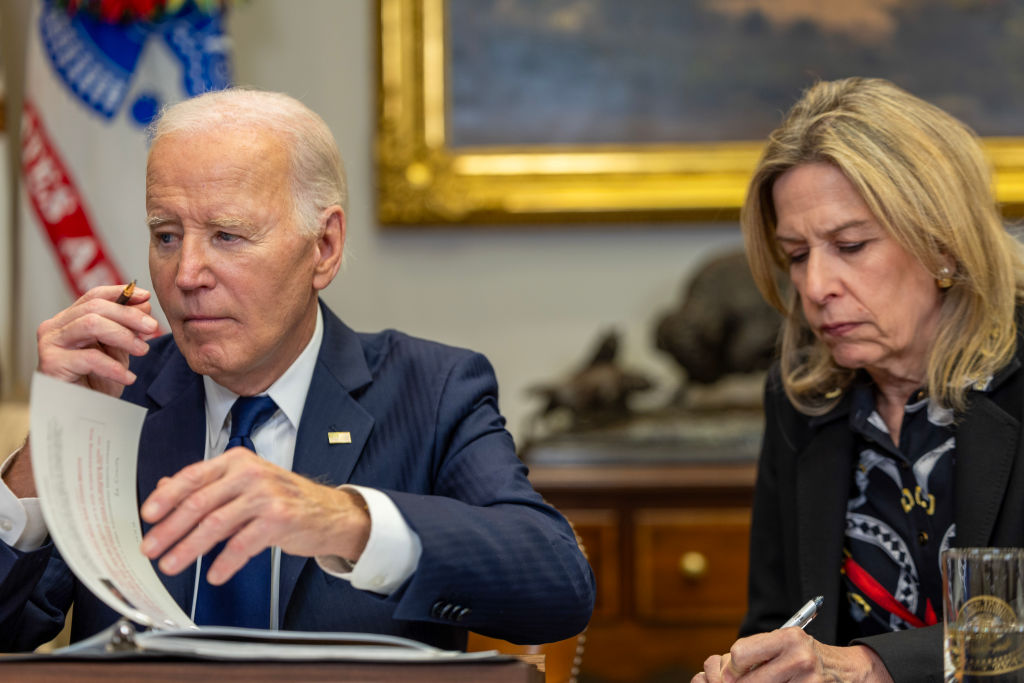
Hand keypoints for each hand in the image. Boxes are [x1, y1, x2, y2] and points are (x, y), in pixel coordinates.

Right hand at [36, 284, 157, 396]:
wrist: (77, 416)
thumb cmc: (94, 384)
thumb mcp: (116, 352)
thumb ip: (126, 329)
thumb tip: (143, 303)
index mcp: (69, 321)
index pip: (94, 297)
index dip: (121, 294)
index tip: (147, 298)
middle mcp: (55, 328)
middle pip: (95, 308)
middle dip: (128, 315)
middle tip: (152, 327)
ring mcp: (50, 344)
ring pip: (91, 325)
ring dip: (123, 335)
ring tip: (142, 350)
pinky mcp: (51, 364)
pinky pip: (89, 357)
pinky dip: (114, 367)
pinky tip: (128, 378)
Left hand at [139, 448, 369, 583]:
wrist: (329, 512)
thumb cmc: (285, 498)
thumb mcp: (245, 484)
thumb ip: (208, 486)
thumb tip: (164, 488)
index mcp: (237, 461)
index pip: (193, 476)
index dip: (166, 496)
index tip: (147, 515)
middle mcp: (251, 474)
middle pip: (199, 502)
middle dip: (170, 529)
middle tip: (151, 548)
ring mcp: (266, 495)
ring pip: (216, 524)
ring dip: (189, 548)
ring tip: (172, 564)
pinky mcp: (279, 519)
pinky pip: (243, 544)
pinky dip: (225, 562)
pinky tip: (214, 574)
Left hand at [692, 629, 892, 682]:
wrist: (847, 672)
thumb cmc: (806, 657)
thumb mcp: (784, 645)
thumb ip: (756, 654)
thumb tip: (719, 672)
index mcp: (787, 638)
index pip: (739, 654)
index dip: (730, 668)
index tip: (731, 674)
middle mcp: (799, 658)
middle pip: (747, 682)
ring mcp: (808, 681)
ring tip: (762, 681)